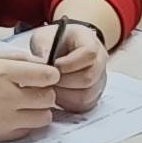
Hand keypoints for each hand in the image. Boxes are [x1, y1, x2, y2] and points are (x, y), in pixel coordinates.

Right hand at [0, 46, 61, 141]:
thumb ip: (15, 58)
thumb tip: (41, 63)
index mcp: (2, 73)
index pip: (46, 76)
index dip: (51, 74)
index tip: (46, 74)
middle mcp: (5, 97)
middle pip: (48, 97)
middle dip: (47, 91)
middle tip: (36, 89)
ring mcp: (3, 119)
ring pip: (43, 117)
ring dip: (40, 109)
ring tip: (27, 104)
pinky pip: (28, 131)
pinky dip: (27, 123)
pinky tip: (14, 115)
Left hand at [40, 0, 123, 115]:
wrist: (64, 48)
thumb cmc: (55, 41)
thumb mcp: (46, 36)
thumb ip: (43, 46)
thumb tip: (41, 62)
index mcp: (91, 43)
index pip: (89, 54)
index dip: (70, 62)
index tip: (53, 64)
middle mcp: (100, 63)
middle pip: (88, 78)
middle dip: (63, 81)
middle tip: (48, 78)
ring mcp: (98, 82)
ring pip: (85, 95)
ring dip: (63, 94)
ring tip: (50, 85)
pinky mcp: (93, 97)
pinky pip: (82, 106)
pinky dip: (66, 103)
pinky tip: (56, 93)